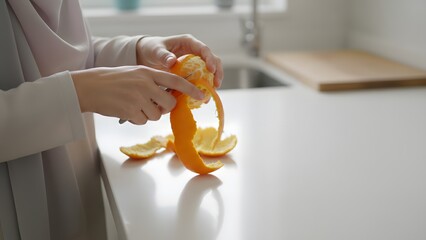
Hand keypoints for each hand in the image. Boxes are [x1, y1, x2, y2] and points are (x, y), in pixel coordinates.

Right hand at [71, 66, 204, 124]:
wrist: (88, 87)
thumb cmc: (113, 80)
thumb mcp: (135, 73)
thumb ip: (153, 82)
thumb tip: (170, 96)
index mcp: (148, 72)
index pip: (175, 80)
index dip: (191, 89)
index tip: (202, 95)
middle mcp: (145, 84)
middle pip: (169, 103)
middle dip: (165, 108)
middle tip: (154, 104)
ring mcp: (138, 98)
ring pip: (156, 115)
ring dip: (148, 114)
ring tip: (133, 104)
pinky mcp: (131, 111)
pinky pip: (143, 120)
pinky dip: (137, 118)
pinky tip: (126, 110)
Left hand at [136, 35, 223, 87]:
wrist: (147, 56)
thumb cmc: (152, 49)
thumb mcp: (155, 51)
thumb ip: (163, 55)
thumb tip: (172, 61)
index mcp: (189, 42)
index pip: (204, 49)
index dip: (210, 59)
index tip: (211, 70)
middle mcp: (195, 51)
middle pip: (213, 60)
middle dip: (217, 72)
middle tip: (216, 85)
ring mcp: (195, 62)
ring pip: (210, 71)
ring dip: (213, 82)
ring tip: (210, 94)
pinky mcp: (193, 72)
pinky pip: (202, 79)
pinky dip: (203, 88)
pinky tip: (202, 99)